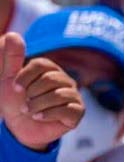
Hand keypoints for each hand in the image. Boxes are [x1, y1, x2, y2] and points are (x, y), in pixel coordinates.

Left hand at [0, 33, 83, 151]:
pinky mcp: (78, 112)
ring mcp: (73, 96)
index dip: (25, 76)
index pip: (41, 65)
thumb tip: (13, 34)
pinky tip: (39, 117)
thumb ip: (10, 58)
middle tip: (24, 103)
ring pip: (59, 95)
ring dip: (38, 105)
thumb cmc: (14, 101)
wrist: (20, 127)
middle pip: (50, 79)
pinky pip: (68, 110)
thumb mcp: (7, 79)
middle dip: (32, 93)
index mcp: (50, 69)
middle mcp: (65, 80)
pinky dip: (48, 114)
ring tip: (29, 111)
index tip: (15, 88)